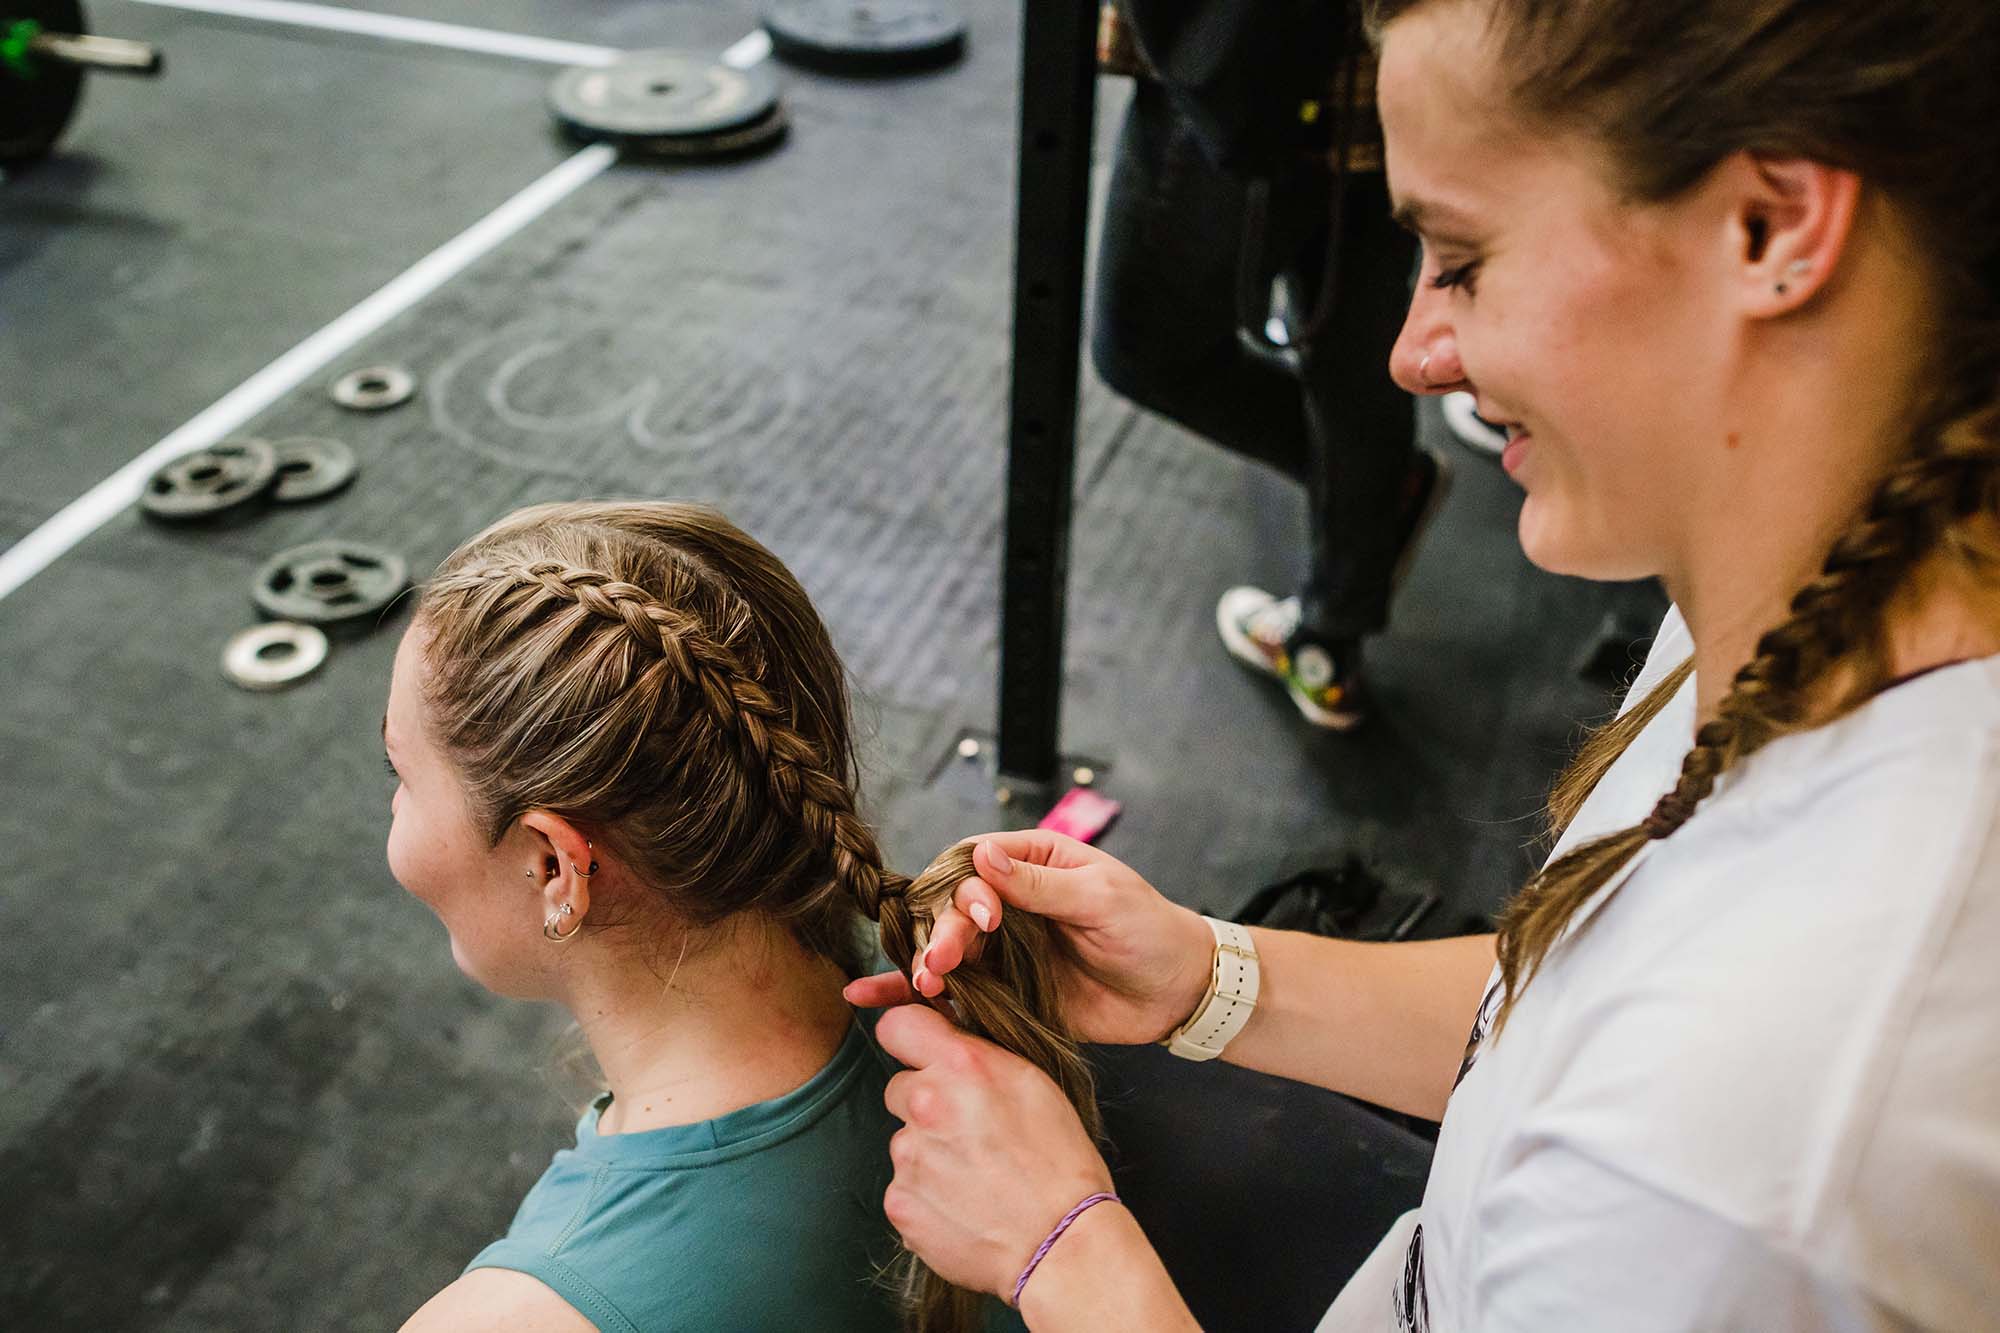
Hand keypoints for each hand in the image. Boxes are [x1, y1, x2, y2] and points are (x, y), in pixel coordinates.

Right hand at [845, 831, 1214, 1045]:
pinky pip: (955, 991)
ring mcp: (1004, 949)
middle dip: (942, 933)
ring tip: (919, 985)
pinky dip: (916, 997)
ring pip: (948, 950)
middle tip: (941, 964)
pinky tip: (875, 1001)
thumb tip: (985, 855)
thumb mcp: (1102, 898)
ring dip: (927, 964)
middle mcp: (1009, 903)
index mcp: (1031, 863)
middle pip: (953, 910)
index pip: (974, 866)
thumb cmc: (1149, 929)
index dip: (967, 891)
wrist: (1177, 991)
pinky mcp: (1004, 992)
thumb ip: (1041, 885)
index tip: (987, 920)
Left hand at [877, 1003, 1113, 1296]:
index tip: (921, 1056)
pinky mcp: (899, 1203)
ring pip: (905, 1142)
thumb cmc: (1060, 1163)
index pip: (897, 1026)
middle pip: (899, 1089)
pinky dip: (926, 1196)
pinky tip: (964, 1206)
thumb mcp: (1032, 1083)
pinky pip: (903, 1188)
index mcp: (961, 1065)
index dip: (908, 1040)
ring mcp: (908, 1157)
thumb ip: (978, 1057)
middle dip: (925, 1105)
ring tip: (976, 1178)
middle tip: (969, 1133)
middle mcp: (926, 1104)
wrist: (1060, 1243)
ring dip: (928, 1154)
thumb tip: (943, 1046)